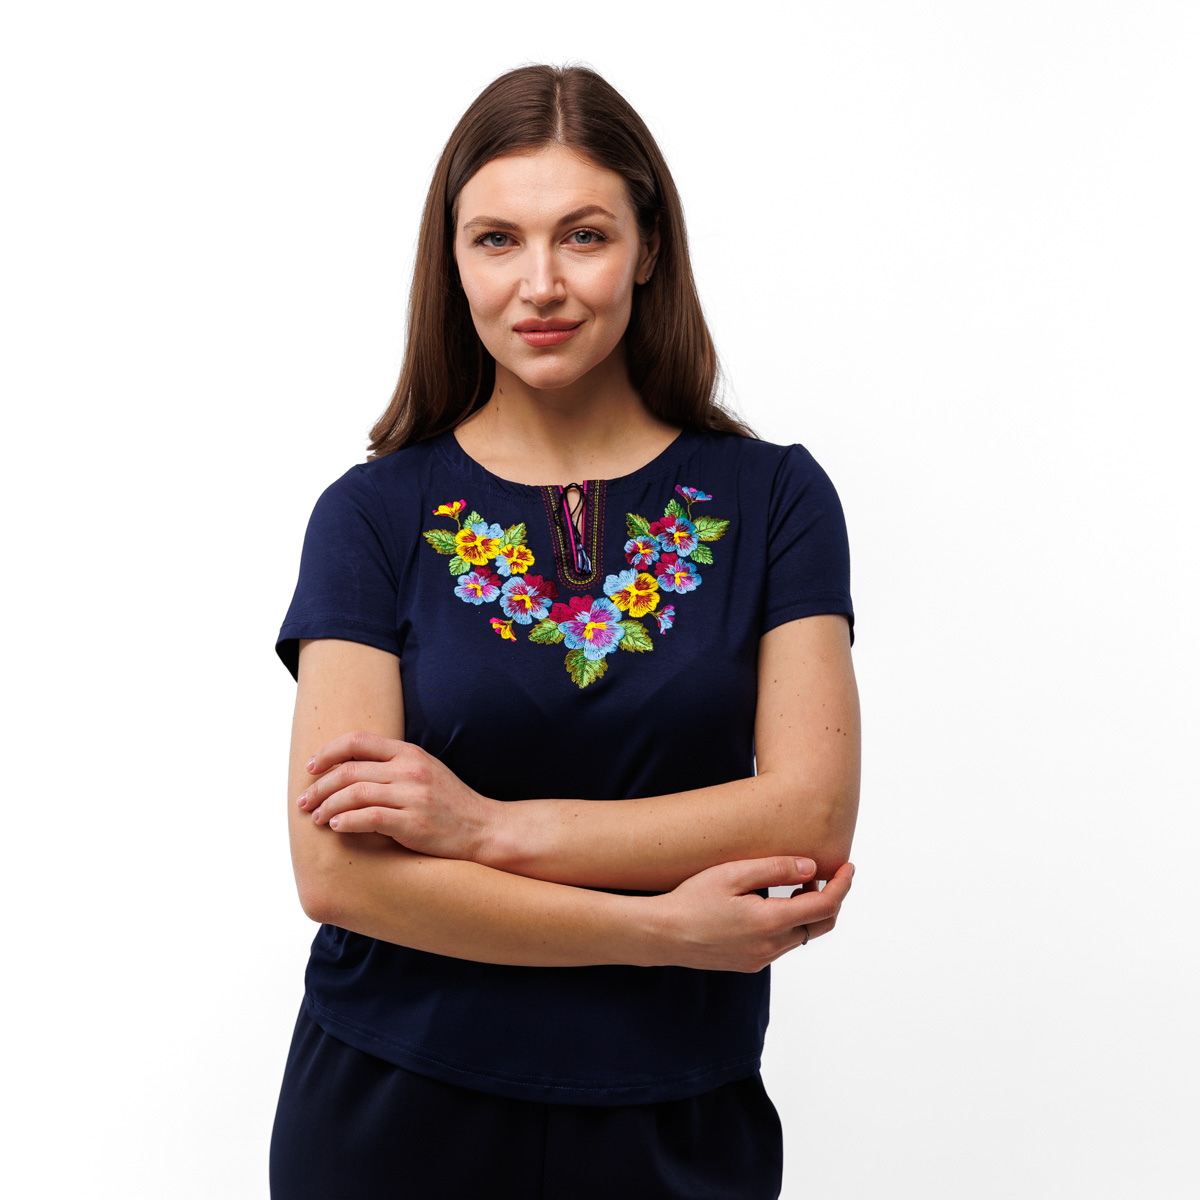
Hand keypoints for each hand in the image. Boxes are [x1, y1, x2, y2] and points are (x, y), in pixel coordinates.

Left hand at [296, 730, 501, 860]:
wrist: (483, 829)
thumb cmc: (450, 804)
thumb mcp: (425, 771)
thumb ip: (393, 765)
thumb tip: (349, 768)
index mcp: (409, 753)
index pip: (357, 741)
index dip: (327, 752)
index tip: (310, 768)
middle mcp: (410, 770)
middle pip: (349, 770)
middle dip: (319, 786)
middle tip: (303, 801)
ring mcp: (413, 796)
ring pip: (354, 794)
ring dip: (327, 806)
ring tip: (317, 817)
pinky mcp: (413, 824)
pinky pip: (368, 818)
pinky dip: (346, 821)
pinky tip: (337, 826)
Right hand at [651, 857, 854, 972]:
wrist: (662, 935)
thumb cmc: (692, 899)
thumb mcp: (733, 873)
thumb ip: (775, 869)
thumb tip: (812, 868)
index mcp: (770, 922)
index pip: (825, 905)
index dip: (842, 885)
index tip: (848, 866)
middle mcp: (771, 946)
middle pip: (822, 925)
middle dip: (833, 898)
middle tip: (827, 874)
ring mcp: (762, 958)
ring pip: (804, 935)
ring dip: (811, 910)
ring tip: (799, 883)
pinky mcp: (751, 963)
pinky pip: (784, 943)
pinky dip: (792, 923)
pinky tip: (775, 904)